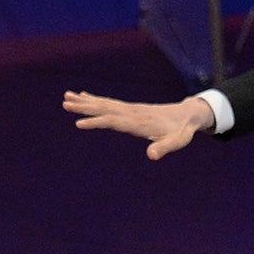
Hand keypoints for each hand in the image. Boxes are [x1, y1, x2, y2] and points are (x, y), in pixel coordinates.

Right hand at [63, 90, 214, 159]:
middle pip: (104, 108)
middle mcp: (131, 113)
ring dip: (85, 101)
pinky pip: (109, 104)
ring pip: (104, 104)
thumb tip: (151, 156)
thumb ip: (164, 148)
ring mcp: (129, 109)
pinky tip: (84, 97)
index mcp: (138, 122)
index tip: (78, 123)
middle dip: (84, 107)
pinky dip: (95, 100)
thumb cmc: (181, 131)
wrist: (188, 114)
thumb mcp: (176, 142)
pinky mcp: (129, 109)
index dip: (96, 122)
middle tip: (65, 102)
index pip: (113, 121)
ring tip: (67, 97)